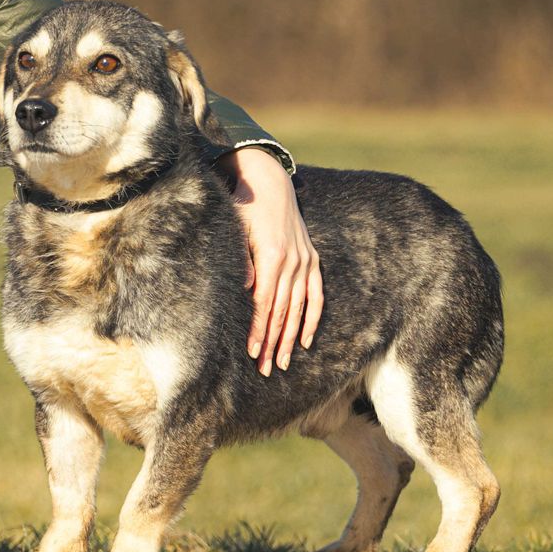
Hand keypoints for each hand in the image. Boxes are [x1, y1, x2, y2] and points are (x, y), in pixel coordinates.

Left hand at [218, 147, 322, 375]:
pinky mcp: (312, 260)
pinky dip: (312, 319)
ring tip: (281, 363)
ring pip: (299, 308)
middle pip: (282, 311)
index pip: (265, 303)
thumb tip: (247, 292)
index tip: (251, 352)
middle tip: (264, 369)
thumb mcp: (236, 230)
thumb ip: (241, 261)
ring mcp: (305, 262)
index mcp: (272, 255)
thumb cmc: (245, 208)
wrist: (271, 183)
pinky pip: (316, 295)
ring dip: (290, 338)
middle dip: (272, 342)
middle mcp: (292, 261)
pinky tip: (304, 341)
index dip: (258, 329)